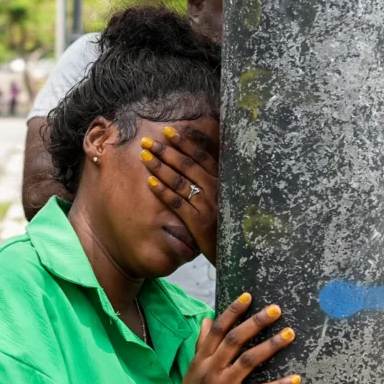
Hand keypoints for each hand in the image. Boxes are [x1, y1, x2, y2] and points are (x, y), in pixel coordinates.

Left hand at [141, 126, 219, 264]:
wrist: (239, 251)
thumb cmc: (229, 223)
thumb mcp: (227, 198)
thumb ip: (215, 181)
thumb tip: (203, 160)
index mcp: (222, 181)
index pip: (201, 156)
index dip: (184, 143)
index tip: (168, 131)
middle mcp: (215, 190)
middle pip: (187, 165)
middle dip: (165, 151)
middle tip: (147, 141)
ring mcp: (207, 206)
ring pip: (180, 181)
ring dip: (160, 167)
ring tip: (144, 156)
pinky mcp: (198, 222)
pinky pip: (177, 203)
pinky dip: (163, 191)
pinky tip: (150, 182)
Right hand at [169, 294, 300, 383]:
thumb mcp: (192, 372)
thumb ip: (202, 346)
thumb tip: (208, 319)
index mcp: (202, 361)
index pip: (218, 330)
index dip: (233, 311)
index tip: (248, 296)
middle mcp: (212, 371)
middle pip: (235, 340)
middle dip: (256, 322)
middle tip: (276, 309)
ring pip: (249, 360)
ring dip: (271, 345)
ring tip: (289, 334)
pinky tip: (296, 379)